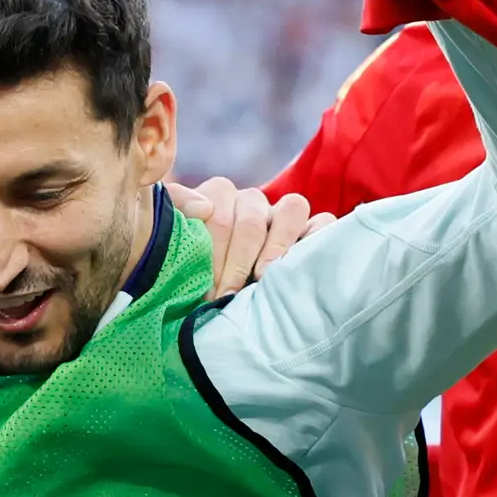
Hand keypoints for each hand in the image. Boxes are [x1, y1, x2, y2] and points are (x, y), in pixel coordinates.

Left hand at [170, 176, 328, 293]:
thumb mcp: (173, 245)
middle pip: (252, 219)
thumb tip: (203, 208)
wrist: (214, 298)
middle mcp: (252, 203)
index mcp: (218, 199)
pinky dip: (317, 237)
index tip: (207, 286)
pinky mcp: (311, 230)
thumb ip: (177, 211)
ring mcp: (282, 215)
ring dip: (276, 246)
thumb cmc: (192, 274)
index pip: (218, 211)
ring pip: (292, 208)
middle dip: (238, 261)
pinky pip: (323, 222)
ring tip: (263, 278)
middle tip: (227, 295)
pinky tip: (301, 265)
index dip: (212, 250)